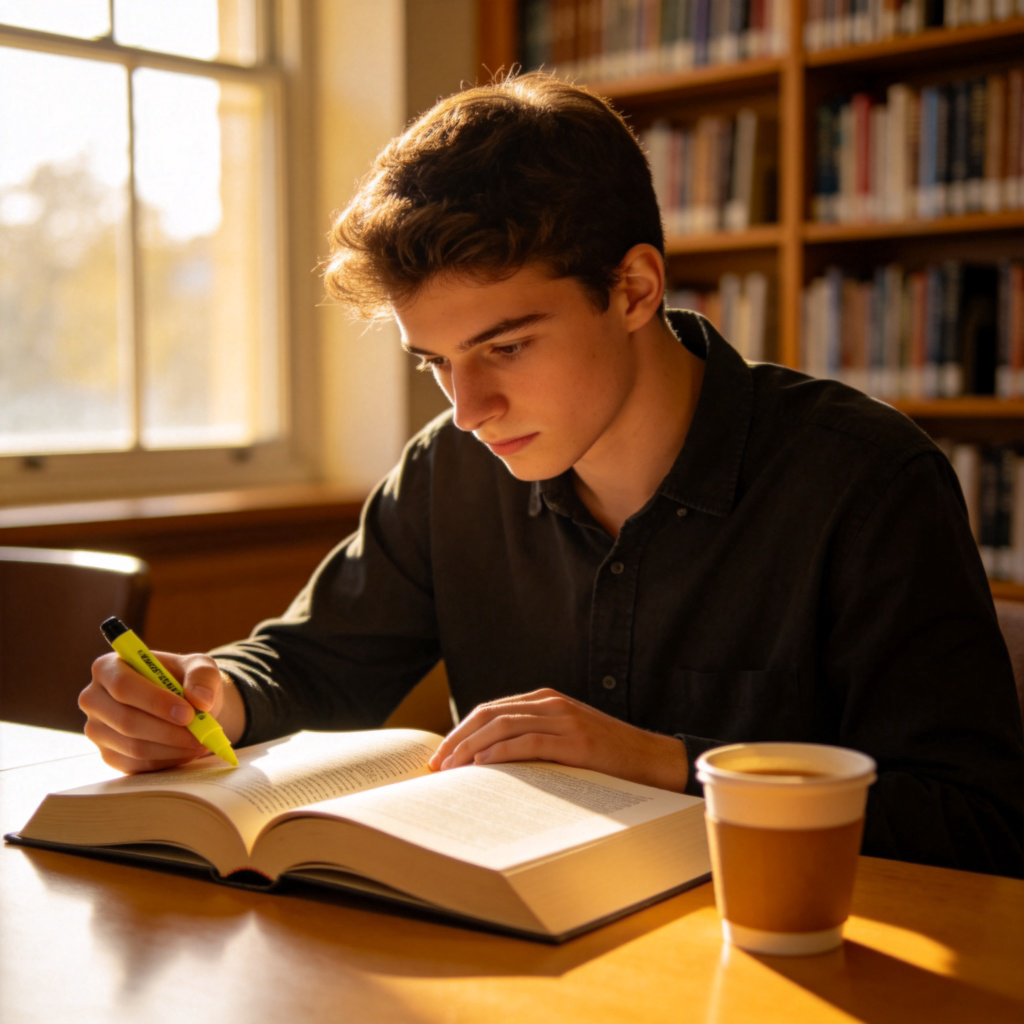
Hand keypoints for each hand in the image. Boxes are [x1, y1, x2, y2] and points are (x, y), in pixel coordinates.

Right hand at [79, 650, 245, 773]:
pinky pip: (137, 765)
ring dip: (172, 748)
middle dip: (168, 731)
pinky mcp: (109, 755)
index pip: (123, 686)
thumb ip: (202, 677)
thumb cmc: (187, 680)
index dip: (155, 701)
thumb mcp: (200, 666)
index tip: (188, 713)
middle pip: (126, 721)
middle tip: (200, 734)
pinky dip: (167, 760)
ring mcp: (98, 730)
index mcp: (108, 667)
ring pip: (133, 747)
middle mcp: (94, 699)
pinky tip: (187, 751)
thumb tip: (201, 700)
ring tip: (200, 742)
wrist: (185, 705)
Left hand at [427, 688, 687, 791]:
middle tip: (436, 765)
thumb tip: (487, 763)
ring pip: (503, 726)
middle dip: (457, 739)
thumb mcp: (565, 739)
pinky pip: (528, 743)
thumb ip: (534, 740)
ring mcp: (564, 720)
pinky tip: (482, 765)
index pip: (491, 710)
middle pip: (490, 714)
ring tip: (451, 769)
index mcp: (546, 700)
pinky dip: (500, 753)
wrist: (653, 760)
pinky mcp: (576, 741)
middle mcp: (551, 704)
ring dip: (471, 747)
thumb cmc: (606, 758)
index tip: (441, 755)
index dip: (462, 731)